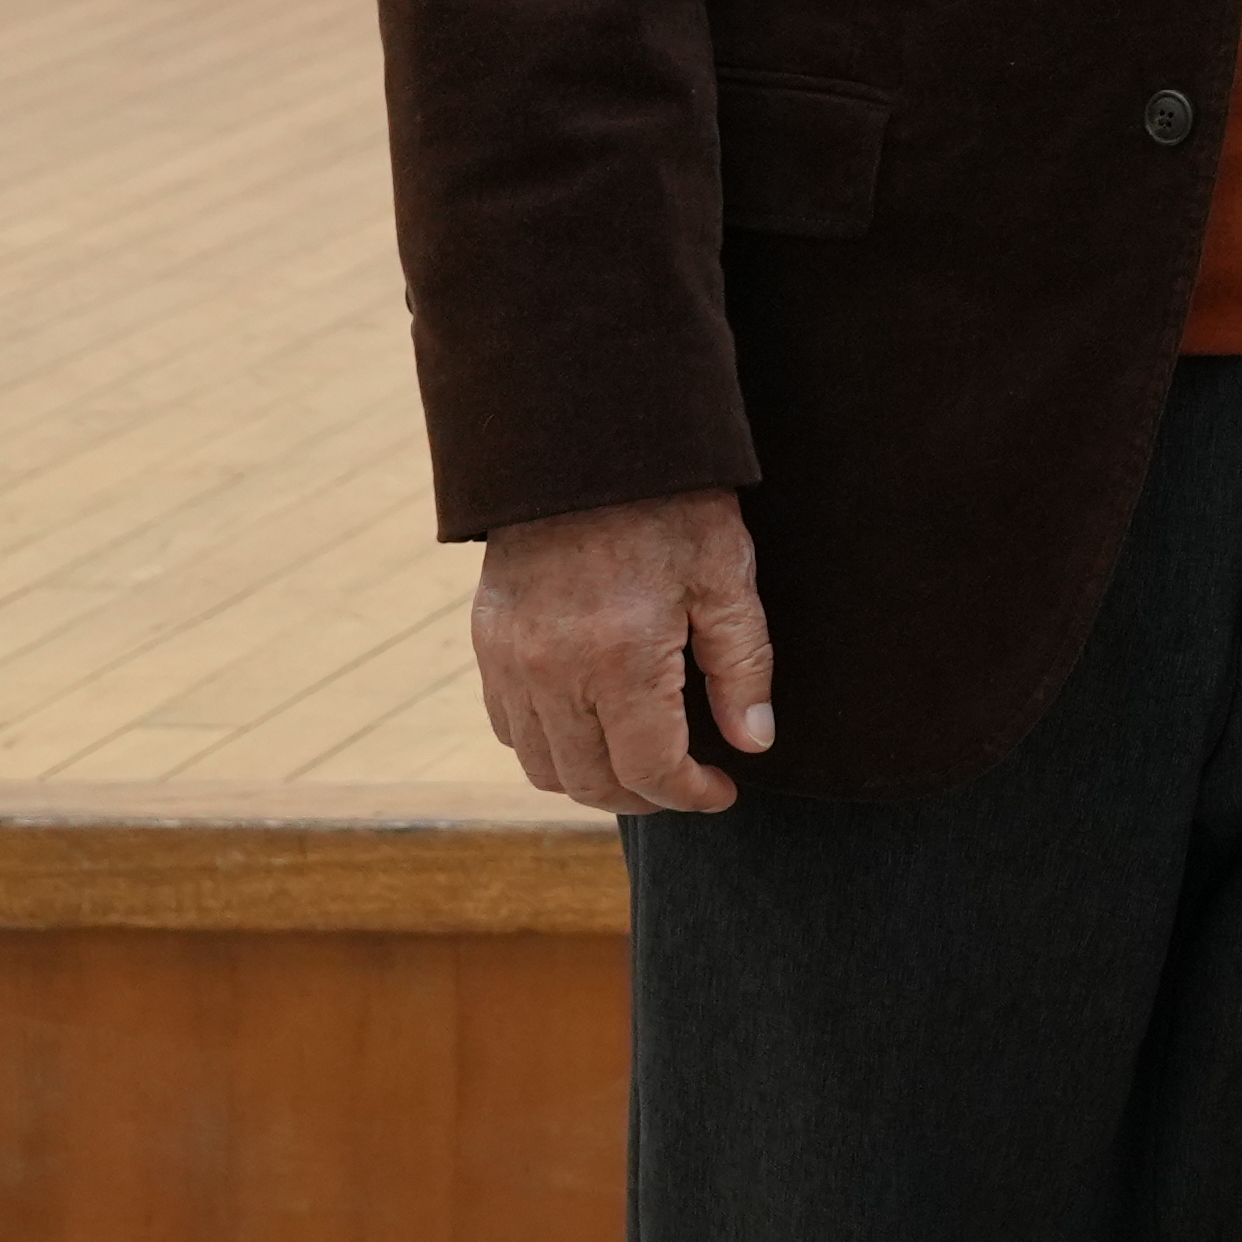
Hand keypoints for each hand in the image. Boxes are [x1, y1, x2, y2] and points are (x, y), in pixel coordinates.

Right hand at [471, 487, 775, 813]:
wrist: (586, 444)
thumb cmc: (671, 504)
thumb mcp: (727, 575)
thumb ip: (742, 666)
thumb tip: (755, 743)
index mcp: (620, 658)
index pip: (648, 769)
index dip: (690, 795)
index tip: (723, 792)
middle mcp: (552, 671)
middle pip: (590, 780)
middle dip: (644, 798)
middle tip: (685, 785)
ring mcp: (509, 661)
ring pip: (540, 765)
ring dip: (591, 779)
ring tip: (640, 765)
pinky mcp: (486, 643)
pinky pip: (507, 726)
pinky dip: (547, 745)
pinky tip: (590, 728)